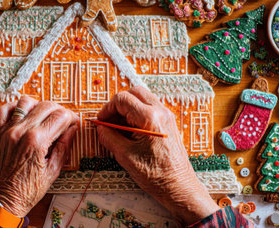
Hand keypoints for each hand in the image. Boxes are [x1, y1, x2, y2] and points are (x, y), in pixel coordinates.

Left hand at [0, 96, 78, 216]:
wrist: (3, 200)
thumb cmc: (27, 190)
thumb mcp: (53, 170)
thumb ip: (64, 145)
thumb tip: (72, 129)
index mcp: (36, 141)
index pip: (60, 116)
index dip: (71, 117)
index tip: (74, 123)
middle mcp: (20, 132)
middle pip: (46, 105)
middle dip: (59, 110)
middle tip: (64, 120)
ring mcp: (7, 131)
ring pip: (26, 101)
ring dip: (39, 105)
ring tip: (45, 116)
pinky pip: (4, 109)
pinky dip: (15, 107)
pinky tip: (25, 114)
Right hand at [97, 87, 218, 224]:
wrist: (177, 186)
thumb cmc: (156, 175)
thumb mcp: (125, 156)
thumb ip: (109, 137)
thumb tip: (101, 128)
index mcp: (150, 119)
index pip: (122, 99)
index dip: (107, 109)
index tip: (101, 120)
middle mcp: (161, 112)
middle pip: (134, 92)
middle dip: (118, 104)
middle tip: (109, 120)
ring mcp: (167, 116)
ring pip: (143, 98)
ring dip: (128, 107)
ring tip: (118, 126)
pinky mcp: (168, 122)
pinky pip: (150, 107)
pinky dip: (137, 113)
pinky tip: (130, 130)